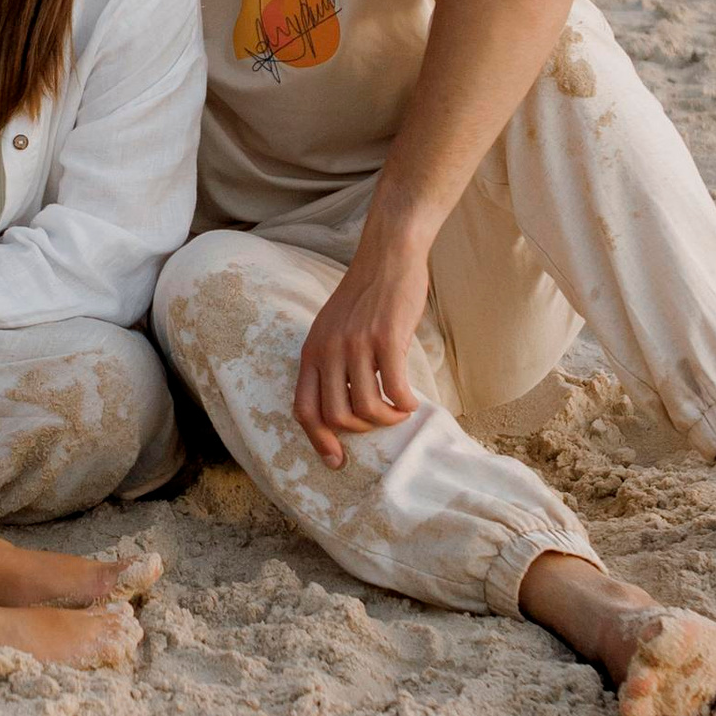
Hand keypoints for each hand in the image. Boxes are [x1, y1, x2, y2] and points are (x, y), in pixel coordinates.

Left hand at [294, 237, 432, 468]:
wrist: (388, 255)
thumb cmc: (366, 295)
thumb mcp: (334, 329)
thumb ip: (333, 363)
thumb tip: (346, 406)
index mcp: (312, 350)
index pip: (304, 409)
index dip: (318, 440)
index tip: (336, 460)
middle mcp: (328, 350)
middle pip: (336, 416)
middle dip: (362, 431)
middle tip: (381, 421)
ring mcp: (356, 344)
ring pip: (366, 408)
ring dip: (387, 419)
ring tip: (399, 411)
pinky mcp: (386, 337)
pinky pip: (395, 389)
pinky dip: (405, 404)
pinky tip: (412, 401)